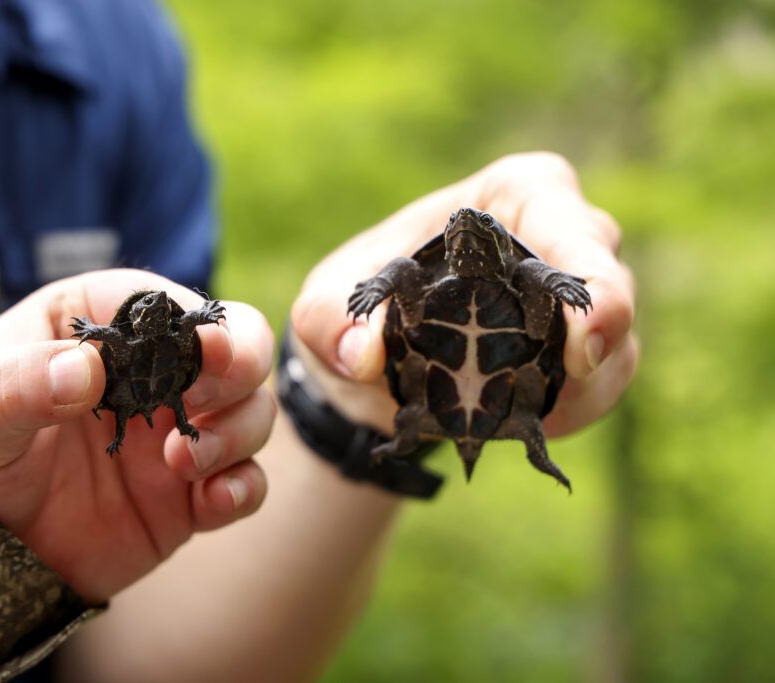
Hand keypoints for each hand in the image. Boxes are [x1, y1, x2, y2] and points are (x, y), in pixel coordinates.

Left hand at [0, 269, 274, 602]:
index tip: (204, 347)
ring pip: (252, 412)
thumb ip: (19, 382)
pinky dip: (243, 488)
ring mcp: (175, 433)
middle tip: (204, 397)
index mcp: (106, 327)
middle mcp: (153, 374)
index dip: (197, 321)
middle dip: (240, 366)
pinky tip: (212, 501)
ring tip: (183, 461)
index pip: (167, 304)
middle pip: (235, 348)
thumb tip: (83, 370)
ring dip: (240, 430)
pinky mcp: (187, 494)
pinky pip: (243, 483)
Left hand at [291, 151, 638, 437]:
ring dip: (588, 384)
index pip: (563, 217)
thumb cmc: (362, 304)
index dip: (583, 268)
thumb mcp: (325, 306)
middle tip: (578, 370)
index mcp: (510, 196)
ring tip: (533, 414)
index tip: (575, 330)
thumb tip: (362, 354)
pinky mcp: (582, 352)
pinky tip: (533, 425)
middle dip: (604, 326)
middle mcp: (560, 237)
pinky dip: (576, 408)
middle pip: (608, 276)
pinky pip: (604, 382)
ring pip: (618, 340)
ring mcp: (578, 298)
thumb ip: (332, 321)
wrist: (378, 359)